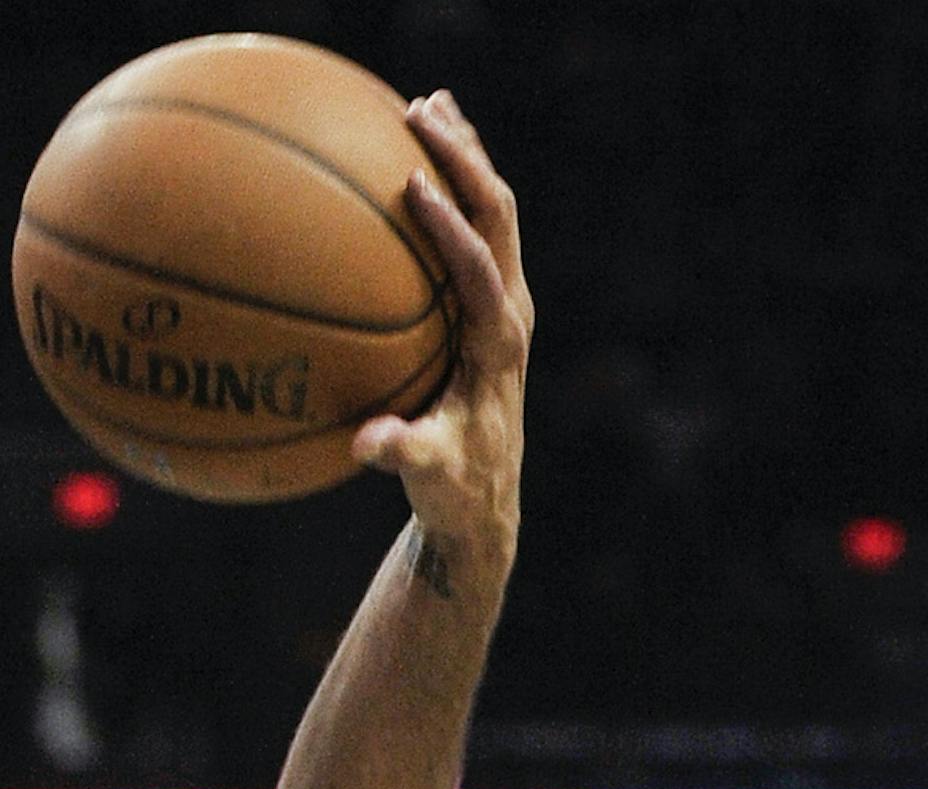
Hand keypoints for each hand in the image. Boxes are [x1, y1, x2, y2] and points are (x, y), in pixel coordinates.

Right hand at [354, 90, 529, 564]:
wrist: (486, 500)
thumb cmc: (453, 487)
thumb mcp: (428, 475)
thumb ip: (403, 455)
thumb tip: (368, 446)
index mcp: (499, 348)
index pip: (479, 271)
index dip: (449, 227)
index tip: (411, 181)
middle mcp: (513, 315)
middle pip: (498, 217)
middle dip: (462, 160)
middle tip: (416, 111)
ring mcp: (508, 304)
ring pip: (496, 211)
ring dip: (466, 157)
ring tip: (429, 103)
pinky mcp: (495, 304)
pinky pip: (478, 228)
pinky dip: (455, 183)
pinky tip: (416, 151)